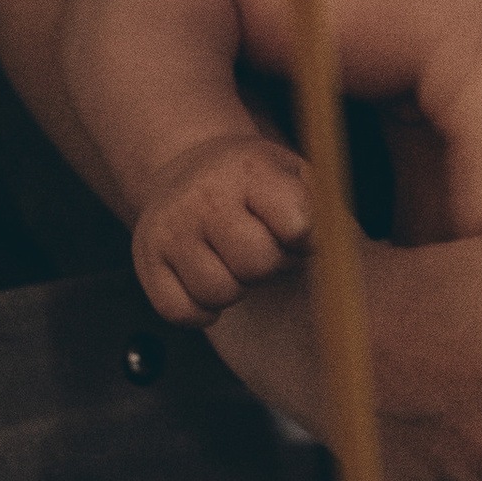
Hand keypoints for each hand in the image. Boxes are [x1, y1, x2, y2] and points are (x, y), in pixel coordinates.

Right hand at [131, 133, 314, 323]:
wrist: (188, 168)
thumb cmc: (258, 183)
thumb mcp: (295, 175)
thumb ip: (324, 212)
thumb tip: (336, 254)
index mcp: (250, 169)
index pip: (296, 224)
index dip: (304, 239)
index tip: (296, 232)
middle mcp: (203, 195)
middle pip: (256, 264)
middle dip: (270, 264)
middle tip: (263, 248)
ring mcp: (169, 228)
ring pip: (218, 293)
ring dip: (236, 288)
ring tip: (234, 261)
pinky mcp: (145, 260)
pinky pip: (181, 313)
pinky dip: (202, 311)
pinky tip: (210, 280)